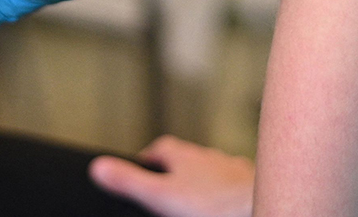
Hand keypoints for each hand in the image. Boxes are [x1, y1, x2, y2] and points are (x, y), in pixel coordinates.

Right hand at [89, 136, 253, 216]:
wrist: (259, 209)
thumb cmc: (213, 205)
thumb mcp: (161, 196)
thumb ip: (129, 181)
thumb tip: (98, 166)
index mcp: (184, 156)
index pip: (160, 148)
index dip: (148, 159)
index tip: (141, 167)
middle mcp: (209, 157)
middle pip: (188, 158)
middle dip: (177, 169)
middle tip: (166, 185)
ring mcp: (232, 170)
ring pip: (213, 170)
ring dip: (204, 179)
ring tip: (197, 197)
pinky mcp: (250, 186)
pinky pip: (235, 185)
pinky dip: (227, 192)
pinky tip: (225, 204)